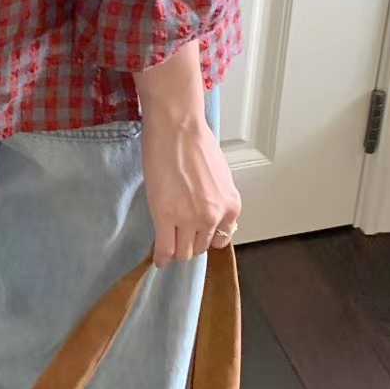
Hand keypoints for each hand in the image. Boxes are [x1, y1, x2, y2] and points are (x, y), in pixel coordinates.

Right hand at [132, 39, 240, 264]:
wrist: (177, 129)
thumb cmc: (197, 142)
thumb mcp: (219, 175)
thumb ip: (217, 198)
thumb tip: (208, 210)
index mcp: (231, 206)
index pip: (220, 239)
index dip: (206, 238)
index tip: (196, 236)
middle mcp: (214, 217)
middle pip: (201, 247)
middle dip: (190, 243)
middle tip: (178, 237)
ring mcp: (189, 220)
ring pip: (183, 252)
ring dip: (176, 250)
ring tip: (167, 245)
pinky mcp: (165, 217)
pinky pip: (165, 248)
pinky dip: (162, 257)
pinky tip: (158, 259)